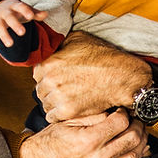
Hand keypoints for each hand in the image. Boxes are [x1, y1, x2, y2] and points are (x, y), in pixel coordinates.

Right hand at [0, 0, 42, 49]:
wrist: (1, 6)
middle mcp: (6, 12)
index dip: (25, 11)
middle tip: (22, 33)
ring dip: (4, 35)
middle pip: (9, 17)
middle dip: (15, 25)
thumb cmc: (18, 10)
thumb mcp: (27, 10)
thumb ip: (36, 13)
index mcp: (15, 6)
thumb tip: (46, 14)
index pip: (20, 7)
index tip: (31, 16)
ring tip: (10, 44)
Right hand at [18, 111, 148, 157]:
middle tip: (136, 121)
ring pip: (134, 156)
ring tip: (137, 133)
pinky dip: (132, 157)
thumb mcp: (71, 119)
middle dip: (138, 127)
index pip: (122, 123)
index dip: (125, 114)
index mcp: (88, 141)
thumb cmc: (53, 139)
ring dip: (140, 143)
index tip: (122, 111)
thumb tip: (119, 111)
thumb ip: (97, 115)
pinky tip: (130, 148)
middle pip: (132, 139)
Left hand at [33, 31, 150, 122]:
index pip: (36, 73)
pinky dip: (59, 115)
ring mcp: (58, 96)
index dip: (47, 75)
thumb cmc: (103, 57)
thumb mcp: (78, 39)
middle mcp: (51, 80)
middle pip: (40, 89)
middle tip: (63, 89)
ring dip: (54, 103)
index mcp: (49, 62)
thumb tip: (51, 47)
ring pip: (45, 104)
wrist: (120, 77)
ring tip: (67, 99)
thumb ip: (59, 45)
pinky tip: (68, 109)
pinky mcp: (67, 111)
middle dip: (50, 90)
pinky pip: (52, 117)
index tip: (56, 77)